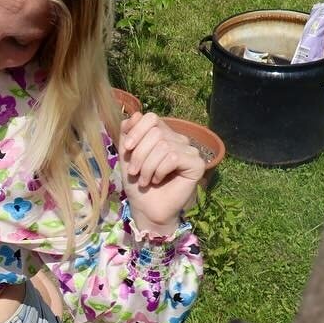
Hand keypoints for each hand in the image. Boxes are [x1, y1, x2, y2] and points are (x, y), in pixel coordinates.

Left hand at [119, 112, 205, 233]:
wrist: (146, 207)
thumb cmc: (137, 183)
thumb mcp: (127, 156)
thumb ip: (128, 134)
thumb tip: (135, 115)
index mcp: (162, 134)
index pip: (151, 117)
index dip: (136, 131)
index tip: (126, 149)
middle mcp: (177, 139)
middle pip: (156, 132)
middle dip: (139, 154)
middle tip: (134, 172)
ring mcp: (189, 150)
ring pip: (164, 146)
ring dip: (148, 166)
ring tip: (145, 180)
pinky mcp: (197, 164)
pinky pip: (174, 157)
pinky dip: (160, 171)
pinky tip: (158, 180)